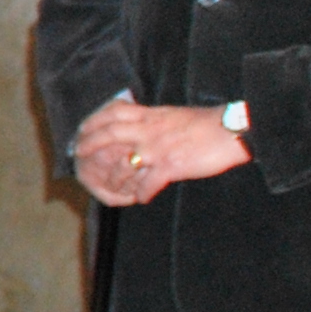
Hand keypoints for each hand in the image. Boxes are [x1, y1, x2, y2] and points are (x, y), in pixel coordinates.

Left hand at [71, 98, 247, 205]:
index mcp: (151, 116)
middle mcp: (150, 131)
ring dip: (115, 177)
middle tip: (79, 153)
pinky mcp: (171, 166)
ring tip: (111, 186)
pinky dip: (142, 193)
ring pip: (124, 163)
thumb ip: (153, 119)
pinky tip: (142, 198)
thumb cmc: (207, 124)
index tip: (82, 128)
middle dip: (90, 144)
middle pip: (110, 134)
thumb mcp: (173, 114)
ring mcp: (158, 149)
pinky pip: (148, 183)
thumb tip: (141, 121)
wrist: (231, 130)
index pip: (114, 113)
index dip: (94, 120)